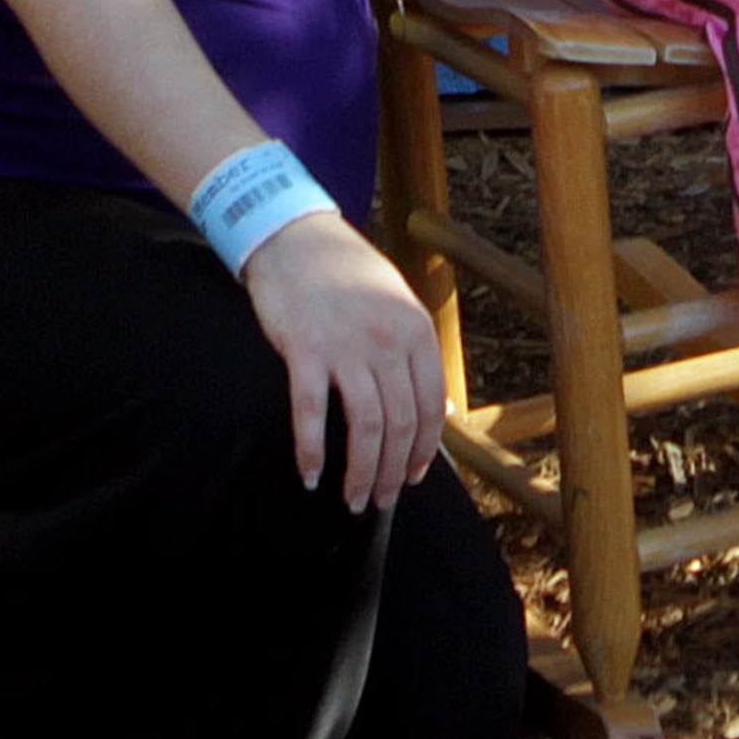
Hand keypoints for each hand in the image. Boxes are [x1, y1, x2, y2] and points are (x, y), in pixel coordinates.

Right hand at [241, 207, 445, 506]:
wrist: (296, 238)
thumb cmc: (348, 276)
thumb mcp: (398, 306)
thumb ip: (419, 355)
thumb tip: (442, 410)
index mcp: (415, 330)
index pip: (430, 406)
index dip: (424, 450)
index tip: (413, 478)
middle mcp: (387, 340)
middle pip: (400, 424)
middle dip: (392, 472)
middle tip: (380, 501)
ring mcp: (346, 345)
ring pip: (365, 426)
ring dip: (360, 473)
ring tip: (353, 500)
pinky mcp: (304, 350)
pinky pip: (311, 413)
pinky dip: (311, 451)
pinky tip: (311, 475)